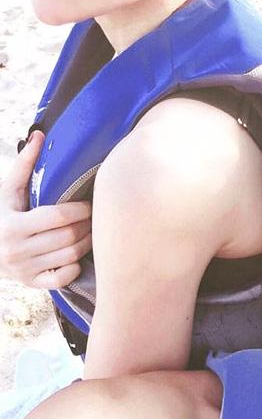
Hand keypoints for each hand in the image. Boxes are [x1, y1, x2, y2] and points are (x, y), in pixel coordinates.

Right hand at [0, 130, 91, 288]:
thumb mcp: (8, 190)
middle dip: (87, 225)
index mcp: (13, 225)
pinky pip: (61, 280)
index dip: (80, 209)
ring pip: (69, 256)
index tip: (90, 202)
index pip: (58, 216)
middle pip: (68, 237)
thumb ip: (25, 164)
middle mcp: (17, 251)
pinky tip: (78, 254)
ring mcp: (24, 270)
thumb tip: (40, 135)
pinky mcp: (30, 283)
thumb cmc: (0, 213)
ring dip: (86, 242)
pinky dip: (74, 267)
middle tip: (96, 215)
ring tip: (91, 230)